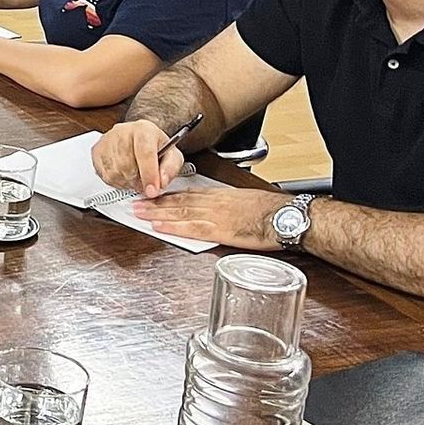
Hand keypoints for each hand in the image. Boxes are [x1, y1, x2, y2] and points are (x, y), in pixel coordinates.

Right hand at [91, 120, 183, 198]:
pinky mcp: (96, 151)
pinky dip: (117, 181)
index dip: (149, 175)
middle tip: (146, 181)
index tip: (153, 191)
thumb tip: (161, 183)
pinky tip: (124, 174)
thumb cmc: (155, 146)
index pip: (145, 153)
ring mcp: (107, 141)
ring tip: (136, 175)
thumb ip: (170, 169)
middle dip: (139, 181)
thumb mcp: (172, 155)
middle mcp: (122, 132)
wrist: (139, 137)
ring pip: (115, 173)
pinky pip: (105, 176)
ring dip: (128, 182)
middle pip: (127, 166)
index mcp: (144, 129)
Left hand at [130, 188, 288, 249]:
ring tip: (139, 214)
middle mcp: (215, 203)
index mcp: (222, 196)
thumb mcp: (249, 201)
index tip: (155, 196)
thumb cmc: (274, 211)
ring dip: (157, 213)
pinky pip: (191, 228)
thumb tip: (224, 211)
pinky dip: (173, 227)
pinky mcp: (220, 230)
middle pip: (179, 201)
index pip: (190, 193)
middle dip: (156, 203)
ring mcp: (216, 216)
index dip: (169, 195)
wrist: (287, 216)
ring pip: (180, 212)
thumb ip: (231, 205)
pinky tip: (159, 227)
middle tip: (136, 203)